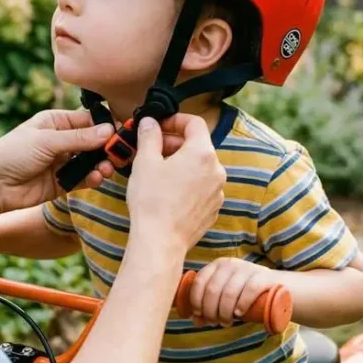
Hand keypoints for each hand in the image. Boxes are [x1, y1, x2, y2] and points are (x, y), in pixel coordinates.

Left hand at [0, 109, 112, 211]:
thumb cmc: (12, 154)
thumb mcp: (46, 141)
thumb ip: (79, 138)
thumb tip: (108, 131)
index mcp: (55, 122)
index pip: (87, 120)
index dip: (105, 126)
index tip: (122, 132)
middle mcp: (61, 141)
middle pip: (93, 141)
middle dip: (107, 147)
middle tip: (120, 153)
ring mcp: (62, 162)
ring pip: (90, 161)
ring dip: (101, 164)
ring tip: (108, 168)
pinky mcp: (62, 182)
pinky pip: (83, 178)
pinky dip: (92, 178)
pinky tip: (97, 178)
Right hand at [123, 114, 225, 259]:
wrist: (160, 241)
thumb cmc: (152, 201)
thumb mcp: (145, 162)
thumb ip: (149, 136)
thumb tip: (150, 122)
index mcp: (202, 153)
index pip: (195, 123)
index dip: (175, 120)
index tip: (159, 126)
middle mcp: (216, 170)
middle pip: (198, 145)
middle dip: (175, 143)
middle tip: (153, 149)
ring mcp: (217, 191)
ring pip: (200, 167)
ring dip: (181, 163)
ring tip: (158, 172)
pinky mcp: (213, 209)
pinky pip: (201, 187)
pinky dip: (187, 182)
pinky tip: (168, 192)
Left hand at [188, 257, 276, 326]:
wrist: (279, 287)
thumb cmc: (246, 294)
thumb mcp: (225, 297)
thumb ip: (210, 307)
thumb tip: (195, 321)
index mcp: (218, 265)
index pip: (199, 282)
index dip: (196, 301)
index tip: (199, 316)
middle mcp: (231, 263)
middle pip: (212, 290)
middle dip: (210, 311)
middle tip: (215, 323)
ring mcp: (248, 268)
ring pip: (229, 292)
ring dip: (224, 312)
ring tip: (226, 323)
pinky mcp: (264, 277)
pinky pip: (249, 290)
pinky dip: (241, 304)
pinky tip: (239, 314)